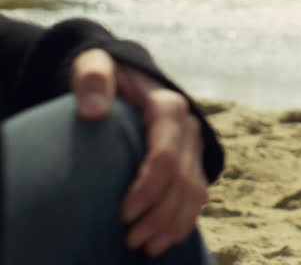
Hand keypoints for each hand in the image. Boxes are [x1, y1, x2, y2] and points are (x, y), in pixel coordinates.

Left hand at [70, 50, 208, 255]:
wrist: (126, 76)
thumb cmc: (105, 75)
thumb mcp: (92, 65)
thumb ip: (93, 78)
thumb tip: (94, 110)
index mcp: (168, 107)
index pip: (166, 156)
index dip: (148, 188)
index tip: (123, 213)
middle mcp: (188, 128)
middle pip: (184, 180)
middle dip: (160, 214)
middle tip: (130, 239)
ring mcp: (193, 145)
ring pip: (196, 191)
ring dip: (174, 223)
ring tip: (146, 246)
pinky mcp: (192, 160)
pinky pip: (198, 194)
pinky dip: (186, 220)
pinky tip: (165, 239)